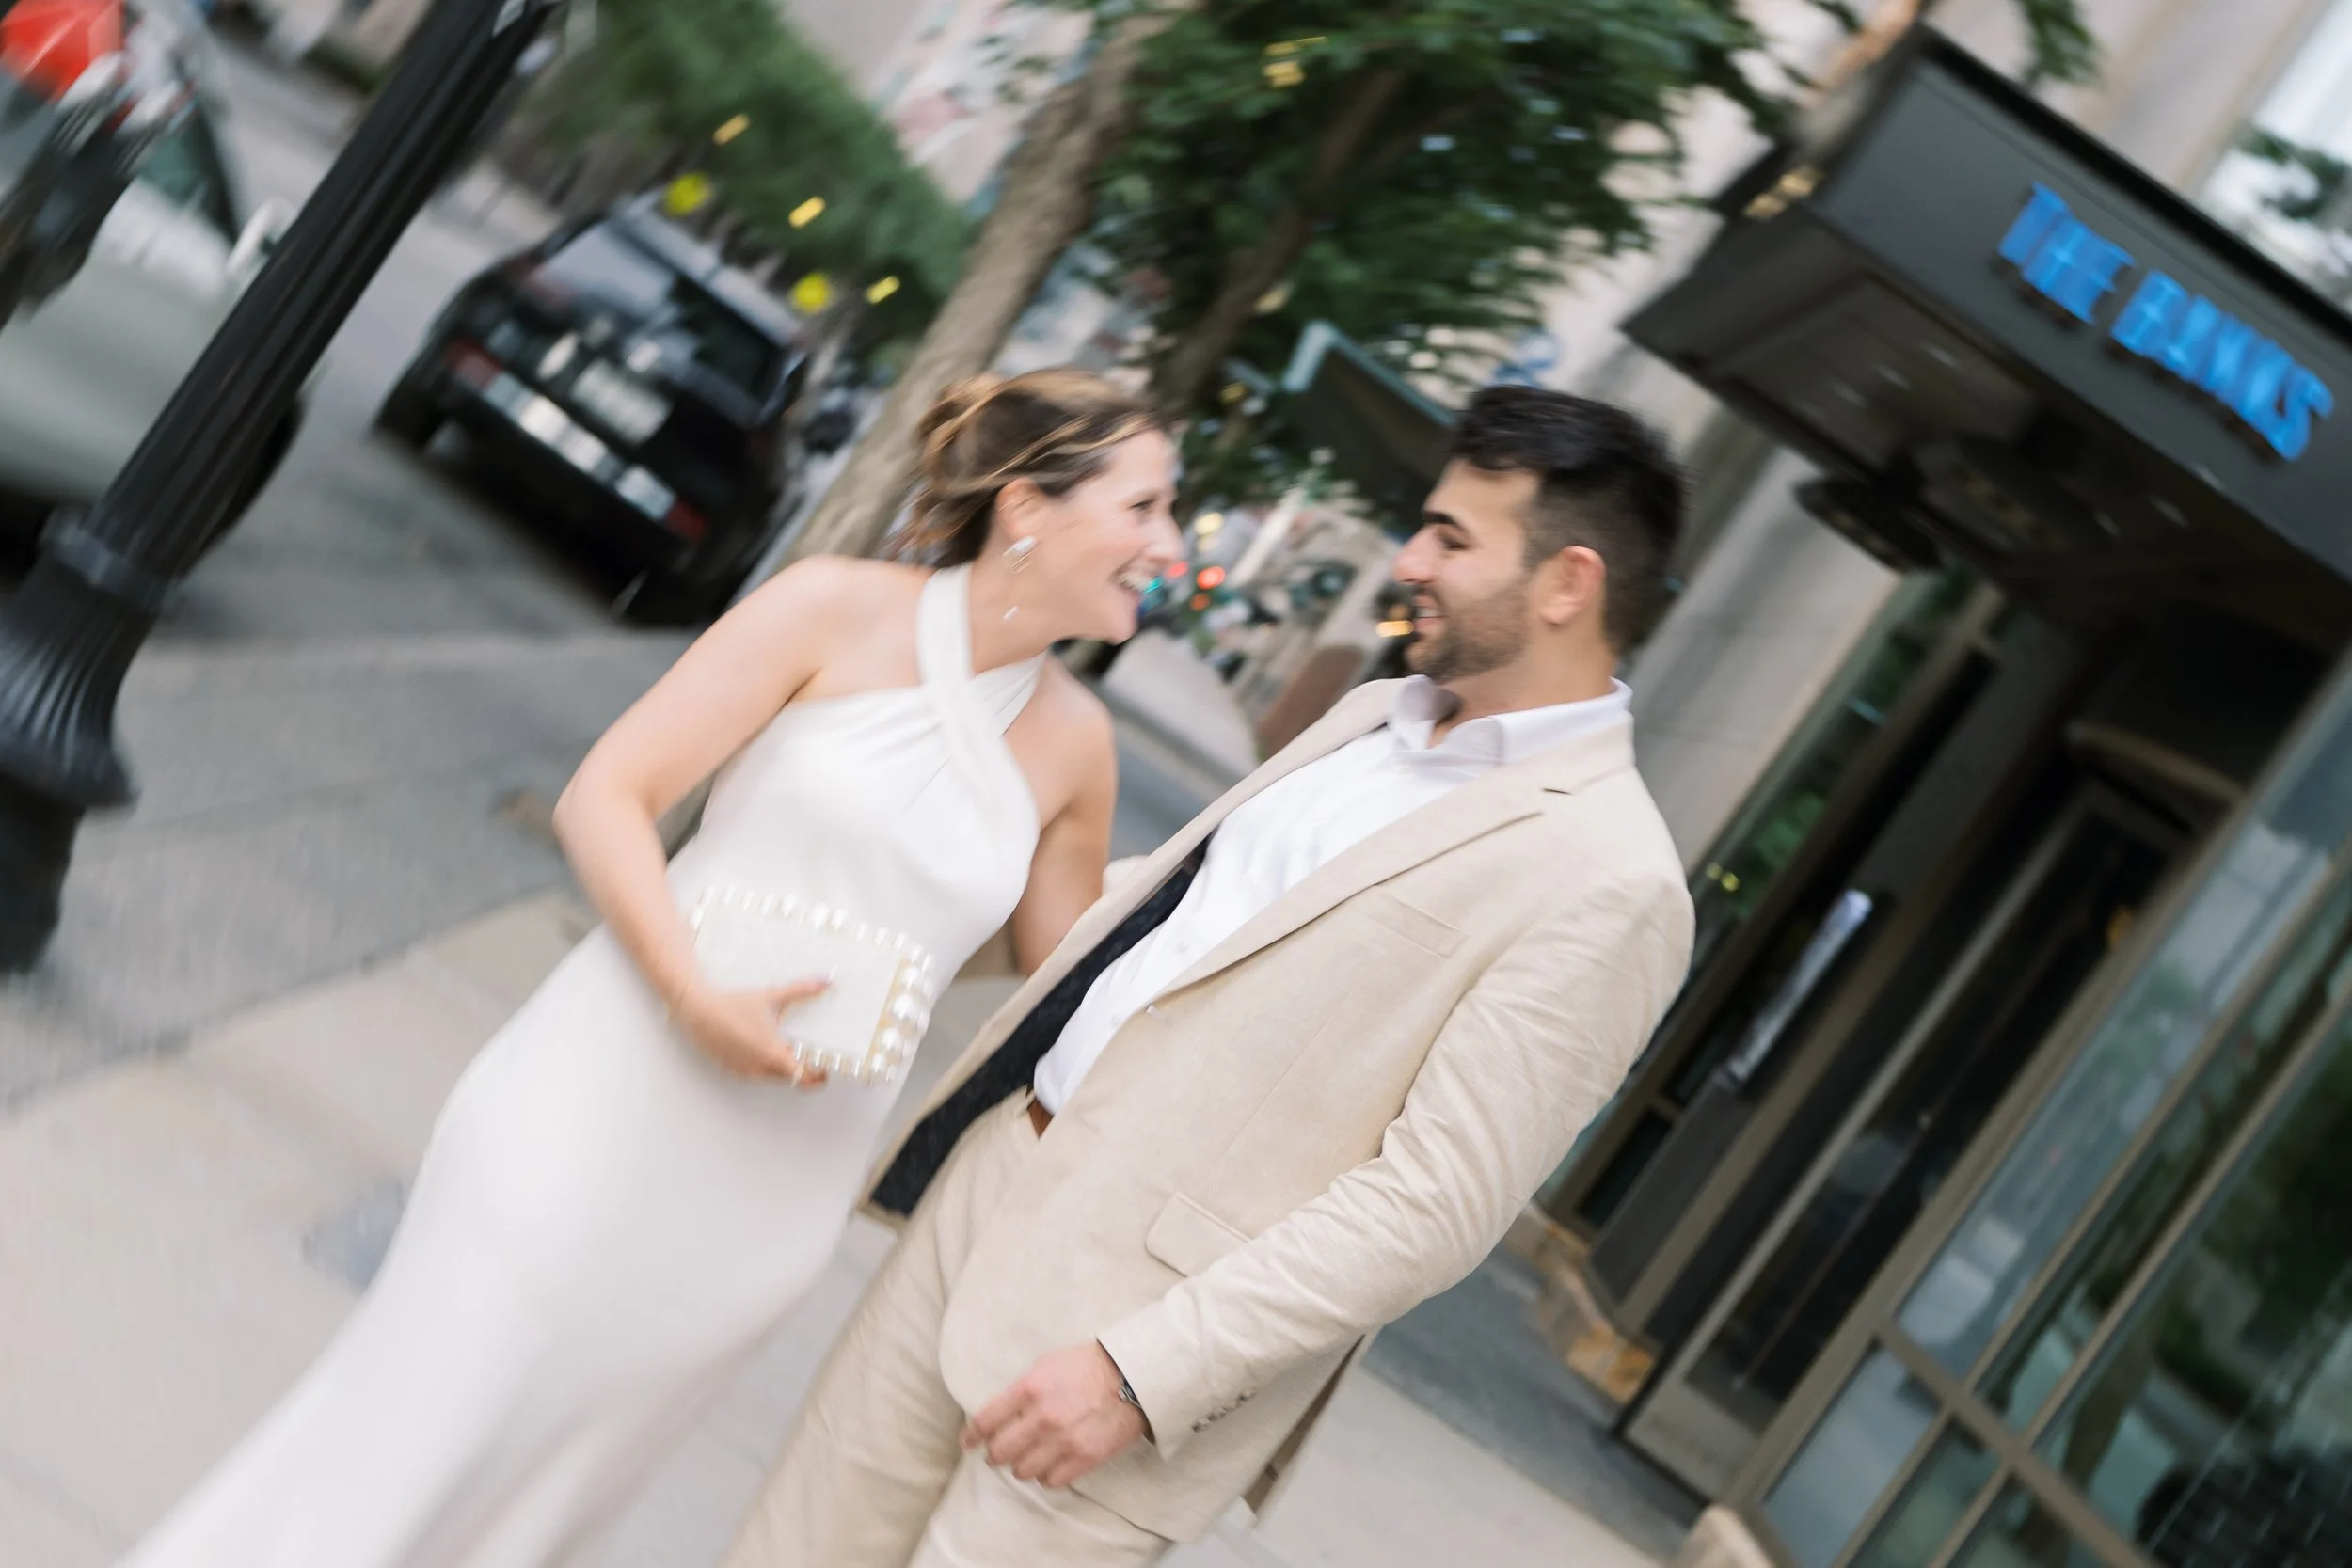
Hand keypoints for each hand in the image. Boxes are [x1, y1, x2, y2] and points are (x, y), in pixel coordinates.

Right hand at [670, 979, 830, 1087]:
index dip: (817, 1076)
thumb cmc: (734, 1004)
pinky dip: (762, 1064)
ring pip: (772, 1076)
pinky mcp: (732, 1070)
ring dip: (780, 1066)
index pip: (804, 1078)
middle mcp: (760, 1067)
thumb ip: (803, 989)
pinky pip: (754, 1073)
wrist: (699, 1010)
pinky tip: (758, 1044)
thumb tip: (826, 981)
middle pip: (790, 1077)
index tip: (824, 1069)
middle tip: (806, 1052)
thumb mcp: (773, 996)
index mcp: (773, 1053)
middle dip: (800, 1067)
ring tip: (781, 1044)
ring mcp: (744, 1071)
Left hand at [962, 1342, 1146, 1487]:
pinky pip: (1051, 1481)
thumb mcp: (1047, 1364)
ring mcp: (1064, 1440)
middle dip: (995, 1454)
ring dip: (1021, 1466)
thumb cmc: (1088, 1365)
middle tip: (998, 1453)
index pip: (985, 1421)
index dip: (972, 1436)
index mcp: (1029, 1389)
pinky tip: (1049, 1465)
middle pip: (1000, 1452)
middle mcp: (1043, 1417)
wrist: (1132, 1377)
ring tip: (1027, 1458)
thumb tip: (1000, 1412)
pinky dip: (1046, 1475)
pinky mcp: (1084, 1457)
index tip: (968, 1442)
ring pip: (1023, 1471)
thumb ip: (1021, 1389)